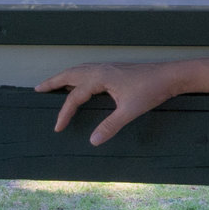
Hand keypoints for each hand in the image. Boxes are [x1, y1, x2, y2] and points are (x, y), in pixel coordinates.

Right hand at [37, 61, 187, 144]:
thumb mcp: (130, 111)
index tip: (58, 128)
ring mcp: (108, 67)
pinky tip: (81, 83)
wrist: (171, 76)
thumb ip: (110, 126)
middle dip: (53, 82)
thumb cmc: (151, 91)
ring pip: (80, 70)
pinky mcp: (115, 70)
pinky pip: (89, 70)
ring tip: (54, 84)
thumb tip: (92, 142)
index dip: (65, 113)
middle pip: (70, 74)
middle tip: (38, 89)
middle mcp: (101, 69)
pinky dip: (79, 75)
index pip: (75, 96)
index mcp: (100, 77)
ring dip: (65, 76)